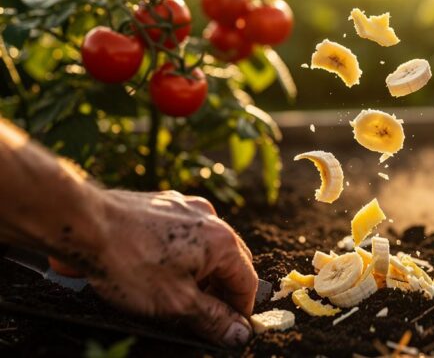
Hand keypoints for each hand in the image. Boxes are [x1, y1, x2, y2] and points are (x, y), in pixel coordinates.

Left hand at [89, 190, 257, 346]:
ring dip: (200, 272)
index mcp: (221, 240)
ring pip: (206, 246)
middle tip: (201, 316)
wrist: (82, 224)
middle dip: (220, 291)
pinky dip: (180, 254)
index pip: (246, 282)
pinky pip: (183, 234)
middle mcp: (210, 217)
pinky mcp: (163, 203)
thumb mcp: (175, 303)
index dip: (239, 311)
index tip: (227, 331)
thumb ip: (213, 319)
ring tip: (174, 293)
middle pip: (230, 261)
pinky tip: (157, 269)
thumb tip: (240, 334)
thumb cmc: (128, 263)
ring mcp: (185, 207)